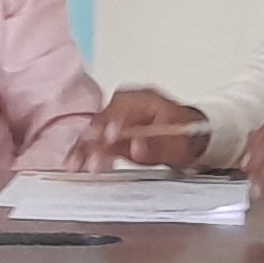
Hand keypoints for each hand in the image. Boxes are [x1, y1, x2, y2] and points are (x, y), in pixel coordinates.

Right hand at [83, 84, 208, 171]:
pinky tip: (76, 160)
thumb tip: (136, 146)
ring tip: (73, 163)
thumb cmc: (184, 137)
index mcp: (145, 99)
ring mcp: (120, 113)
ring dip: (84, 147)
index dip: (110, 125)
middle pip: (103, 119)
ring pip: (96, 129)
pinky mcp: (114, 126)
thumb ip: (154, 146)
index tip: (106, 140)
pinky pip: (97, 137)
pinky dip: (87, 149)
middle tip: (81, 158)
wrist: (190, 138)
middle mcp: (129, 102)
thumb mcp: (175, 144)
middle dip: (91, 140)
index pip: (120, 108)